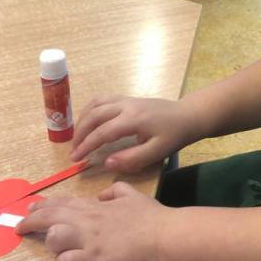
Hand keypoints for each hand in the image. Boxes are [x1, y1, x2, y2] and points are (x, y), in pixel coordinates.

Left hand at [17, 182, 167, 260]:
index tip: (32, 208)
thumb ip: (116, 191)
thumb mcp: (134, 196)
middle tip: (20, 226)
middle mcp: (87, 221)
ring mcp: (89, 241)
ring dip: (52, 244)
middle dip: (31, 221)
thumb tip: (103, 195)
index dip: (44, 205)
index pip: (63, 203)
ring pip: (53, 239)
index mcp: (96, 207)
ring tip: (57, 250)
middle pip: (50, 218)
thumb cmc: (152, 217)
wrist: (165, 236)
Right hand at [70, 95, 195, 171]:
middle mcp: (126, 105)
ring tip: (76, 137)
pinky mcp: (128, 98)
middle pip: (94, 115)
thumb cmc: (174, 135)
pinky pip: (103, 99)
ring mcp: (126, 99)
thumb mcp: (157, 152)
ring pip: (96, 103)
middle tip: (73, 151)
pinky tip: (87, 121)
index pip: (102, 132)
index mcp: (133, 119)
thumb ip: (132, 158)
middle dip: (80, 133)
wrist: (188, 115)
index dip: (86, 146)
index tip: (75, 159)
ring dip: (82, 119)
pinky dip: (90, 109)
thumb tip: (107, 162)